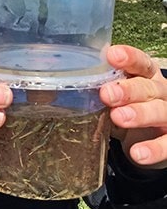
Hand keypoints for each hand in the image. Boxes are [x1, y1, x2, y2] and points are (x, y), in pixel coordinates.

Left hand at [101, 45, 166, 168]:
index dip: (128, 57)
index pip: (140, 62)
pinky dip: (153, 149)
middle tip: (106, 94)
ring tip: (118, 118)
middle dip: (127, 90)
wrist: (149, 138)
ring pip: (159, 111)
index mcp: (145, 75)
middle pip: (148, 87)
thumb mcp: (113, 95)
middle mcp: (160, 92)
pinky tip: (137, 153)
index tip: (112, 55)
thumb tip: (52, 91)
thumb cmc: (126, 106)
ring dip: (139, 114)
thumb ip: (94, 89)